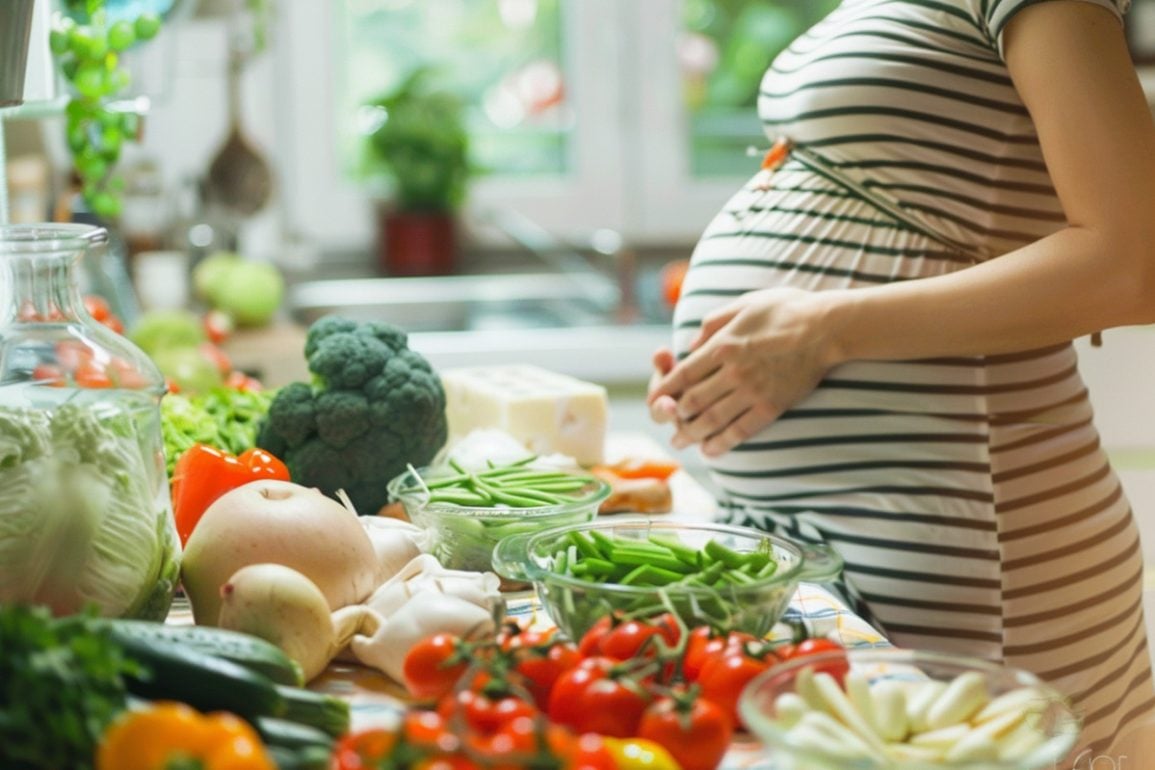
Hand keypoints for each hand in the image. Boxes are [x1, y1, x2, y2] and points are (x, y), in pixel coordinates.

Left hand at [648, 287, 838, 456]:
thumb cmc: (786, 309)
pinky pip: (741, 429)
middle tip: (669, 424)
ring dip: (692, 433)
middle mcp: (733, 371)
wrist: (827, 327)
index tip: (655, 400)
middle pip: (693, 400)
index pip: (683, 373)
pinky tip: (711, 450)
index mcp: (723, 345)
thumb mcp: (743, 304)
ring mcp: (752, 390)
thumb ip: (713, 323)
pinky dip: (722, 442)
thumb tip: (690, 344)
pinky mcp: (772, 405)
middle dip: (675, 416)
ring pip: (713, 419)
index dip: (664, 389)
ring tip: (681, 441)